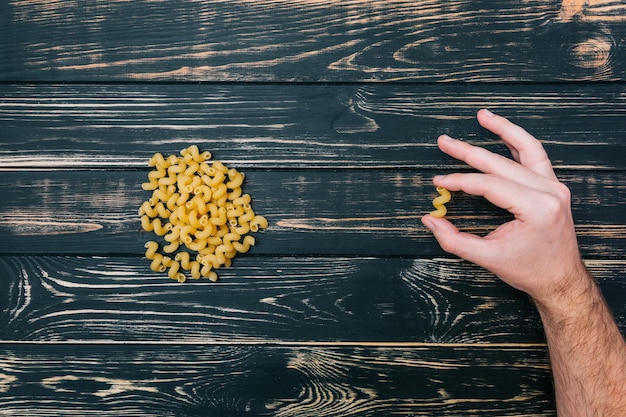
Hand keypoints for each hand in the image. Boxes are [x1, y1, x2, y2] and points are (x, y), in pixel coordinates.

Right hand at [421, 109, 588, 302]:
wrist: (561, 278)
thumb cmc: (530, 270)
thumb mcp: (489, 258)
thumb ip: (455, 240)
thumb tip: (430, 220)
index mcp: (536, 209)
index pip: (489, 185)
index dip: (460, 181)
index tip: (438, 182)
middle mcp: (549, 192)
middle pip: (502, 163)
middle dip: (469, 152)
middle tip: (444, 141)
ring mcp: (555, 186)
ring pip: (527, 148)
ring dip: (503, 129)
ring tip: (482, 116)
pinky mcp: (554, 186)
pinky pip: (535, 156)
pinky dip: (518, 141)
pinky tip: (502, 131)